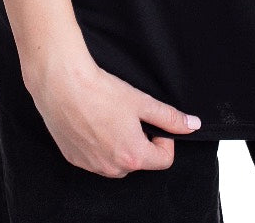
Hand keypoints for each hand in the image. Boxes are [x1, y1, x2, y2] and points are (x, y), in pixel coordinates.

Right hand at [25, 54, 201, 177]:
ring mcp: (91, 166)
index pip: (164, 160)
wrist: (63, 85)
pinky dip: (99, 144)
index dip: (165, 139)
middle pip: (139, 161)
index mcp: (132, 156)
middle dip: (141, 141)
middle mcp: (112, 168)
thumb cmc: (101, 92)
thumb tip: (192, 125)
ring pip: (116, 161)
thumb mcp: (142, 102)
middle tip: (130, 115)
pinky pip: (95, 158)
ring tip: (110, 116)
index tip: (155, 122)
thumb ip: (169, 117)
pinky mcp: (74, 159)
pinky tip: (93, 121)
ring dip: (120, 144)